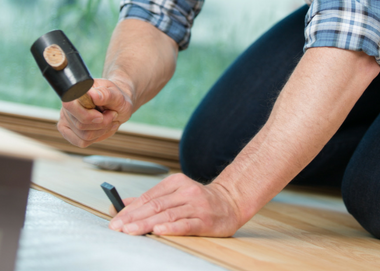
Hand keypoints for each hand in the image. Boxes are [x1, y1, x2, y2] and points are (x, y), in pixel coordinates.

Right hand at [57, 78, 133, 146]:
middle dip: (102, 123)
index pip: (70, 105)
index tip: (102, 115)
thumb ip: (105, 94)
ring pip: (83, 136)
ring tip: (109, 120)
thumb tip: (92, 94)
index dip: (87, 115)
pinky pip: (82, 142)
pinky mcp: (68, 132)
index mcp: (76, 91)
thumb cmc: (116, 97)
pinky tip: (103, 128)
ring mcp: (66, 120)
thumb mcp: (117, 95)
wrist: (117, 104)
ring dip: (102, 130)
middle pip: (81, 125)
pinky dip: (97, 137)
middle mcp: (67, 106)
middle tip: (113, 114)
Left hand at [108, 173, 240, 236]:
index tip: (115, 219)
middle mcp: (186, 191)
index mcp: (176, 182)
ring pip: (167, 214)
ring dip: (147, 224)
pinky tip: (158, 231)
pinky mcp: (205, 220)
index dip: (131, 209)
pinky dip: (171, 228)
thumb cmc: (199, 200)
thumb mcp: (175, 192)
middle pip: (155, 205)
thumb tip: (122, 205)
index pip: (149, 196)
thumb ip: (150, 198)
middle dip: (134, 217)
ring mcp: (196, 205)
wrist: (231, 202)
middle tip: (117, 228)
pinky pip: (186, 224)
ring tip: (131, 231)